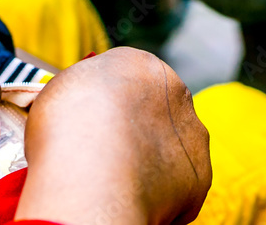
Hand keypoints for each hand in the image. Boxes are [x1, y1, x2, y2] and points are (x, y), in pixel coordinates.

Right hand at [16, 48, 210, 224]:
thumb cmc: (67, 126)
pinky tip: (134, 200)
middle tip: (110, 159)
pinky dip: (161, 195)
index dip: (112, 109)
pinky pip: (180, 186)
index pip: (132, 84)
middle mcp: (177, 93)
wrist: (91, 167)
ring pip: (173, 149)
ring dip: (154, 163)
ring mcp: (193, 133)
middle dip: (140, 133)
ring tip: (120, 184)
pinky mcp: (200, 173)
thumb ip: (88, 93)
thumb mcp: (65, 89)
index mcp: (142, 65)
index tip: (96, 129)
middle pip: (159, 113)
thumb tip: (88, 106)